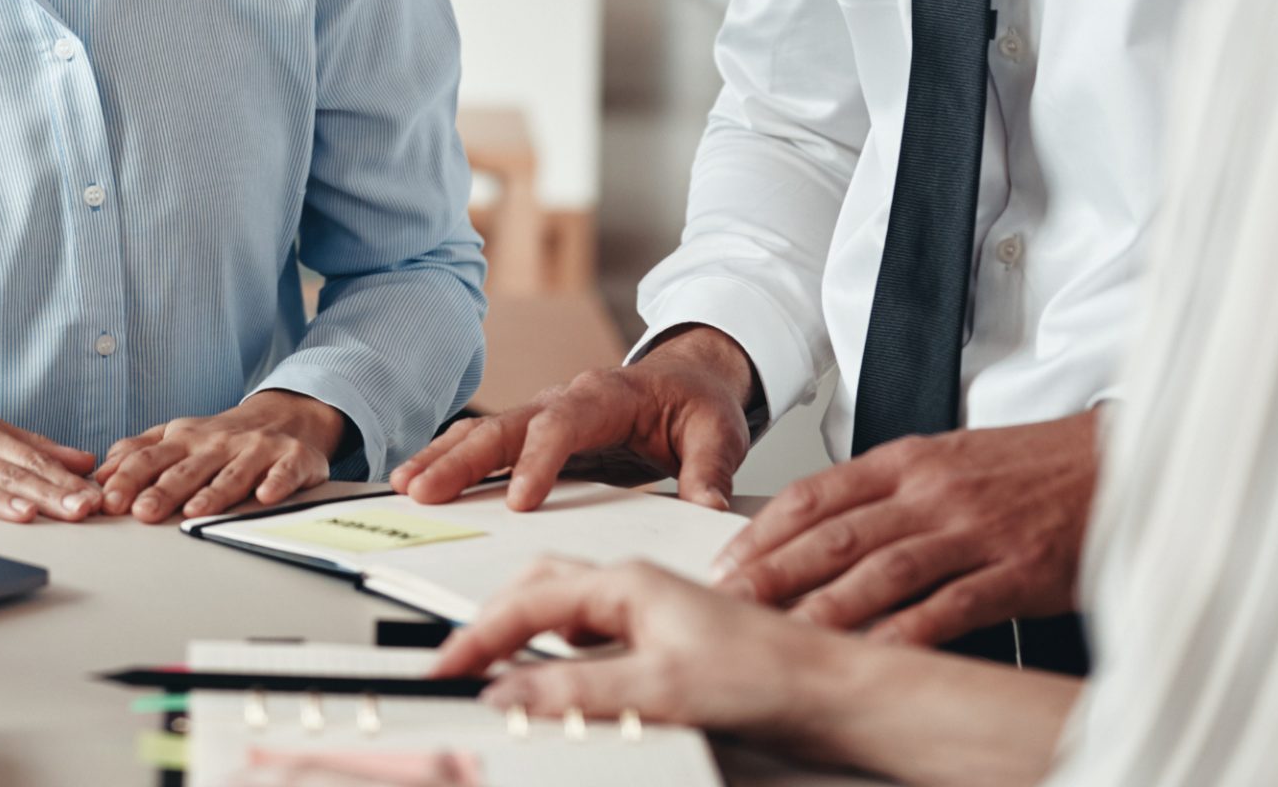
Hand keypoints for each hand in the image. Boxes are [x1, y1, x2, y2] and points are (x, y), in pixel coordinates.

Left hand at [97, 390, 345, 522]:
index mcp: (185, 439)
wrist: (285, 414)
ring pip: (231, 475)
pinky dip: (275, 483)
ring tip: (193, 512)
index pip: (151, 458)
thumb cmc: (222, 436)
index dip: (129, 478)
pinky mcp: (290, 459)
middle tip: (141, 512)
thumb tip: (102, 471)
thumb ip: (141, 451)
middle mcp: (217, 443)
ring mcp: (254, 450)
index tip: (108, 501)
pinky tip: (266, 496)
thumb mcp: (179, 436)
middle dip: (163, 490)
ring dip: (212, 493)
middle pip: (187, 470)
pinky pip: (283, 473)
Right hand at [390, 329, 755, 512]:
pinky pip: (488, 444)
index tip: (519, 500)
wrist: (689, 379)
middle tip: (425, 490)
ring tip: (407, 485)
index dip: (538, 460)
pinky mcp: (536, 434)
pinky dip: (453, 459)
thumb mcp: (718, 433)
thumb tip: (708, 508)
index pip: (563, 424)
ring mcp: (545, 414)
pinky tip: (424, 479)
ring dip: (445, 457)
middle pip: (506, 426)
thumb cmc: (698, 404)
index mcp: (606, 394)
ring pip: (485, 432)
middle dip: (462, 459)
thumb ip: (709, 470)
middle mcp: (565, 398)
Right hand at [429, 556, 859, 740]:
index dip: (480, 636)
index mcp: (624, 581)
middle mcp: (631, 584)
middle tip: (459, 658)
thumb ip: (582, 692)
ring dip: (520, 625)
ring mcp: (648, 607)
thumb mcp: (664, 689)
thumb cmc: (765, 673)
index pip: (528, 602)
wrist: (830, 687)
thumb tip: (511, 695)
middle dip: (489, 616)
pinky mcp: (663, 634)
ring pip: (562, 604)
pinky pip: (588, 628)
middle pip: (536, 586)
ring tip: (491, 658)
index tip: (447, 665)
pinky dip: (555, 644)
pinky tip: (558, 668)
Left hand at [713, 413, 1096, 644]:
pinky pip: (953, 606)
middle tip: (731, 602)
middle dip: (776, 570)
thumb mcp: (948, 461)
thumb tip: (827, 532)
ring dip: (829, 606)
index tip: (728, 560)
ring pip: (884, 571)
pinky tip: (878, 656)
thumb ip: (892, 493)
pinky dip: (911, 633)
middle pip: (838, 533)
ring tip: (785, 635)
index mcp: (908, 460)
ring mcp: (974, 531)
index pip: (818, 492)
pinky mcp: (1018, 571)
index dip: (767, 529)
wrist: (1114, 461)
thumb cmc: (1028, 467)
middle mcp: (931, 491)